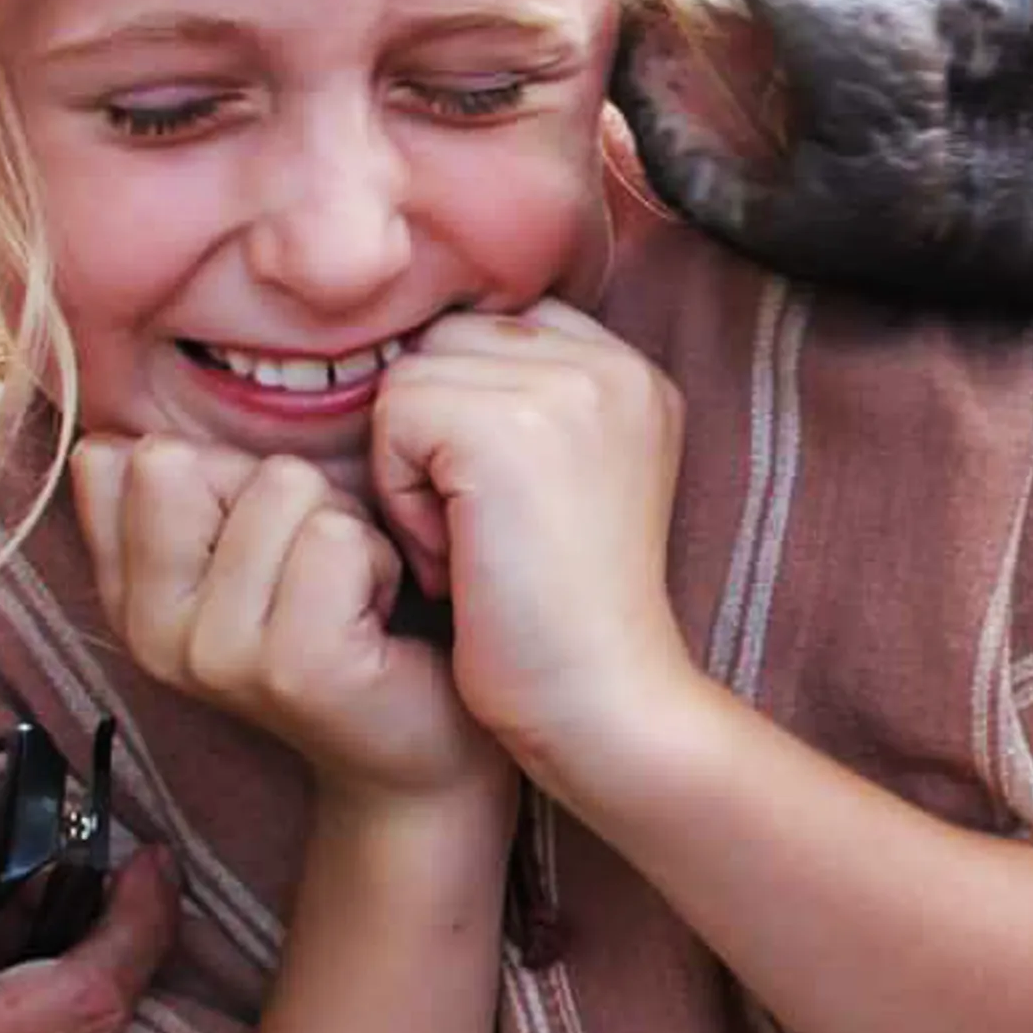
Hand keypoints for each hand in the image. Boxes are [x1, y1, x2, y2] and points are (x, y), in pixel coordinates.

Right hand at [70, 437, 500, 806]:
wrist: (407, 748)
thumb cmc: (333, 621)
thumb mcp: (237, 549)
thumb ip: (172, 496)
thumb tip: (111, 442)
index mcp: (125, 598)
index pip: (126, 460)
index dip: (217, 473)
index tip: (252, 543)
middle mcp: (152, 631)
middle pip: (196, 460)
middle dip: (276, 491)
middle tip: (311, 568)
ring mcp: (218, 653)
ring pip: (283, 486)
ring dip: (340, 524)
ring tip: (346, 591)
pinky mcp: (295, 664)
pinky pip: (336, 536)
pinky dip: (375, 557)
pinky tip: (374, 615)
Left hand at [368, 298, 696, 779]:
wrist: (601, 703)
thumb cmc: (565, 618)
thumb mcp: (571, 485)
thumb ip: (525, 406)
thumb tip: (419, 361)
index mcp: (637, 375)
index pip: (499, 329)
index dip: (466, 411)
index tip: (502, 507)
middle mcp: (616, 363)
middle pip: (450, 342)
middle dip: (436, 433)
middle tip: (483, 533)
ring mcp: (568, 387)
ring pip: (415, 375)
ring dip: (412, 465)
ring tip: (469, 547)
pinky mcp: (509, 426)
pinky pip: (395, 416)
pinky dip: (401, 494)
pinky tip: (454, 556)